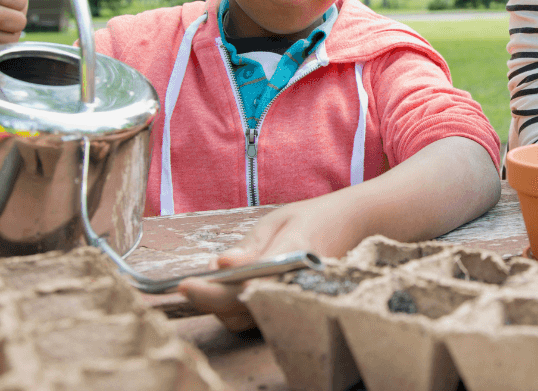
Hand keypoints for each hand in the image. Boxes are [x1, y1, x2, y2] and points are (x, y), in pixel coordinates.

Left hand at [178, 194, 360, 331]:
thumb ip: (250, 246)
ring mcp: (292, 301)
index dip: (210, 292)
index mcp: (290, 262)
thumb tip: (221, 264)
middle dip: (209, 299)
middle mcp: (292, 288)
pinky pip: (256, 316)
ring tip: (212, 280)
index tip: (184, 285)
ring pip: (245, 318)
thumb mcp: (278, 222)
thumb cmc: (312, 219)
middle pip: (240, 311)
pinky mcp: (289, 305)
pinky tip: (232, 285)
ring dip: (221, 304)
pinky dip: (237, 305)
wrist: (353, 227)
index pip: (243, 287)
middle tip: (190, 282)